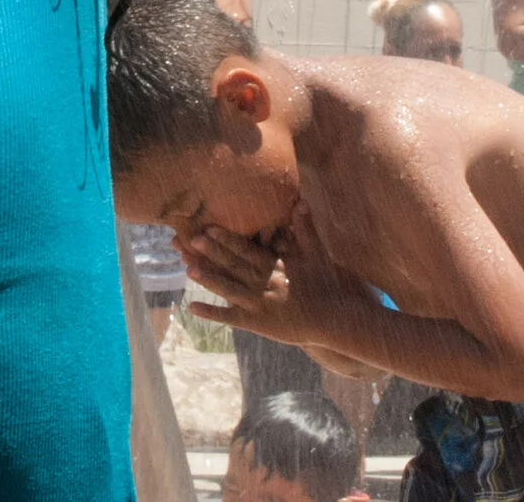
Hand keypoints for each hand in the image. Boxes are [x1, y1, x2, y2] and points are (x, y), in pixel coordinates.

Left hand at [180, 208, 359, 347]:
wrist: (336, 318)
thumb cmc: (326, 283)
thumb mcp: (316, 253)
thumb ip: (304, 228)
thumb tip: (301, 200)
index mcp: (276, 267)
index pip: (248, 250)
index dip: (227, 239)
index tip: (209, 227)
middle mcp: (265, 284)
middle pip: (235, 266)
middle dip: (213, 254)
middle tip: (190, 240)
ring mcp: (260, 305)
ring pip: (229, 290)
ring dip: (209, 280)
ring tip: (187, 269)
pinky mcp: (258, 324)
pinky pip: (231, 318)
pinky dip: (212, 313)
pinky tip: (192, 308)